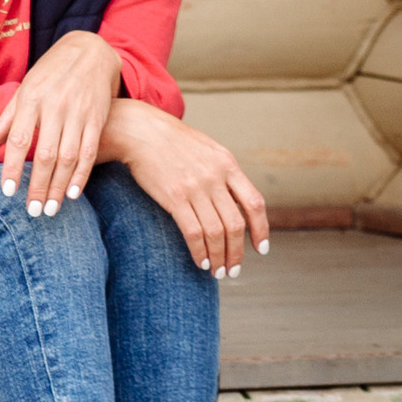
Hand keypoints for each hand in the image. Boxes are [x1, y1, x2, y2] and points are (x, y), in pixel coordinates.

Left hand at [0, 30, 123, 215]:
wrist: (91, 51)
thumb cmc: (51, 73)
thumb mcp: (25, 89)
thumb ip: (7, 119)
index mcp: (31, 99)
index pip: (19, 140)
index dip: (13, 167)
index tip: (8, 192)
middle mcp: (55, 107)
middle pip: (46, 155)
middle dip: (38, 186)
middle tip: (31, 211)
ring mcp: (78, 113)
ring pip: (69, 158)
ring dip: (59, 187)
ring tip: (50, 210)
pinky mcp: (97, 118)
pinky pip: (89, 152)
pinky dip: (82, 175)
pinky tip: (73, 194)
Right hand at [101, 99, 269, 276]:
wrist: (140, 130)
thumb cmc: (171, 141)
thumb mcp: (207, 149)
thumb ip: (223, 172)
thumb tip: (235, 200)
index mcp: (228, 164)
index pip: (254, 203)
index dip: (261, 230)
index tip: (261, 249)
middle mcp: (216, 177)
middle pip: (236, 224)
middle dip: (237, 253)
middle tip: (233, 269)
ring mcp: (196, 188)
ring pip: (216, 233)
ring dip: (219, 257)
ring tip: (216, 271)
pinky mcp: (174, 197)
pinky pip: (193, 232)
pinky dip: (199, 251)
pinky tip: (200, 261)